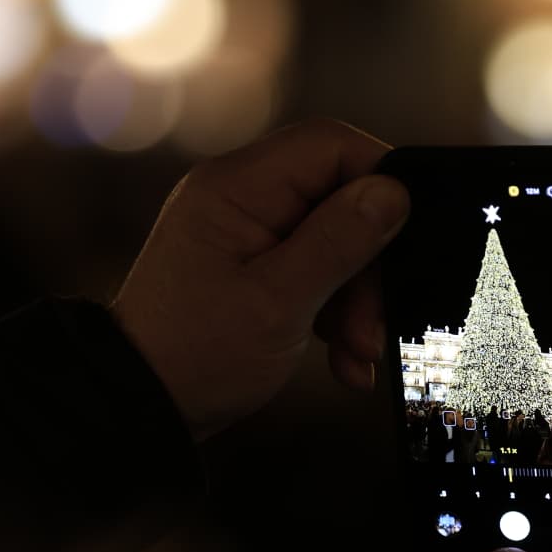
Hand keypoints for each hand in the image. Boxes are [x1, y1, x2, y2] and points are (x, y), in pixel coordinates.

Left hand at [111, 119, 408, 440]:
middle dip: (369, 264)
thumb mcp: (280, 301)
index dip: (380, 179)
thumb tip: (393, 192)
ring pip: (334, 242)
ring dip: (357, 300)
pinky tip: (344, 360)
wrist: (141, 405)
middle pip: (338, 199)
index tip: (410, 233)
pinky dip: (335, 314)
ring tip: (358, 354)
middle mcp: (239, 198)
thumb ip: (340, 240)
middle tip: (374, 323)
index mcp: (236, 187)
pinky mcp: (252, 267)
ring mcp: (246, 233)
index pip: (329, 145)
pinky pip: (314, 271)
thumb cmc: (194, 355)